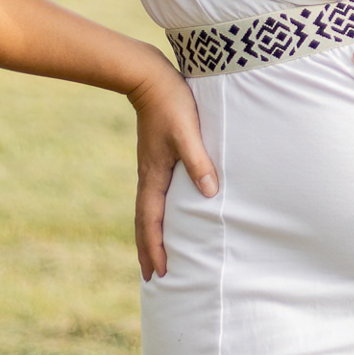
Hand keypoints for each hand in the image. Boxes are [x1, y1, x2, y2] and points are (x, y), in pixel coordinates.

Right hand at [129, 52, 216, 280]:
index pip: (151, 221)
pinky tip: (164, 214)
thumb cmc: (172, 103)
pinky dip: (153, 215)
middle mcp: (148, 176)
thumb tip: (209, 193)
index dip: (156, 248)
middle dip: (148, 250)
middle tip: (152, 277)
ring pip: (146, 210)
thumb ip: (198, 161)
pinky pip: (152, 197)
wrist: (148, 77)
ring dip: (149, 235)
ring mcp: (150, 167)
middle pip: (144, 222)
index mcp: (153, 175)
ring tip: (153, 254)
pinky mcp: (155, 158)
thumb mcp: (188, 132)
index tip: (161, 272)